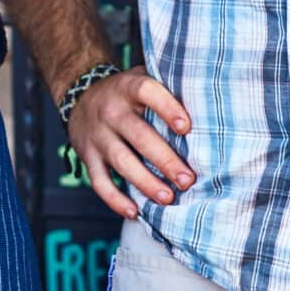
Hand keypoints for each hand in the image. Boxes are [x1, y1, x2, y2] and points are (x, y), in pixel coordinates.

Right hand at [67, 68, 196, 220]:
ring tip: (168, 198)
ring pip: (121, 161)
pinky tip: (135, 212)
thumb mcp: (141, 78)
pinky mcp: (88, 156)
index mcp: (128, 87)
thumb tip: (210, 103)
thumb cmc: (127, 93)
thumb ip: (167, 86)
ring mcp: (98, 135)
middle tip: (188, 180)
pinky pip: (99, 182)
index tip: (186, 128)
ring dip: (145, 182)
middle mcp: (111, 110)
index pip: (147, 92)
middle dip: (165, 160)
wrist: (79, 96)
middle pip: (139, 136)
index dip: (167, 108)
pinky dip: (115, 200)